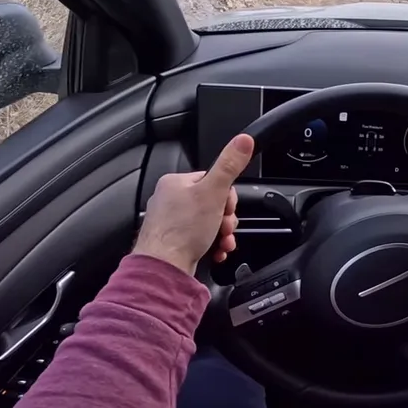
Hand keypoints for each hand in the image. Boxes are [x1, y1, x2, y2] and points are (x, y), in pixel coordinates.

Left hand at [133, 134, 254, 275]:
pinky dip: (211, 245)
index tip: (228, 208)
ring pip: (207, 223)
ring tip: (222, 243)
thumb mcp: (214, 192)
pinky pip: (199, 239)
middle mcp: (170, 200)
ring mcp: (170, 222)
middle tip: (224, 228)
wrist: (164, 267)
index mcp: (176, 182)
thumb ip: (230, 165)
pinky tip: (215, 252)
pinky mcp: (173, 242)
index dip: (227, 197)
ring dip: (221, 234)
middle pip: (212, 203)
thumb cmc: (182, 231)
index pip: (212, 180)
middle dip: (225, 219)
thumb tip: (244, 140)